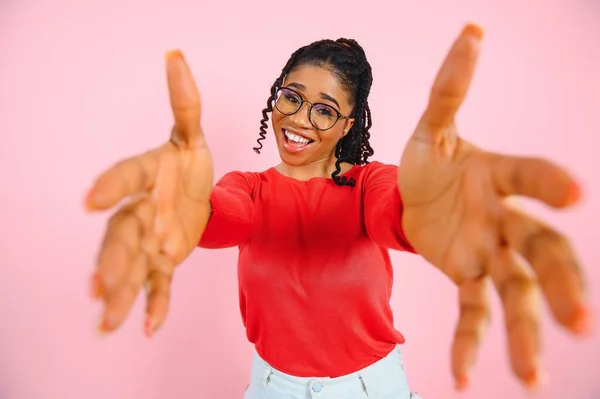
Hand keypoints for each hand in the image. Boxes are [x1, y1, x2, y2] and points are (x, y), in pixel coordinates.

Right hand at [86, 50, 212, 336]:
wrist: (193, 194)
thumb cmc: (185, 165)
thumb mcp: (190, 135)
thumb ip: (185, 101)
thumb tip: (175, 56)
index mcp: (145, 177)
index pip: (126, 179)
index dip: (111, 188)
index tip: (91, 201)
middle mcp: (139, 211)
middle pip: (121, 234)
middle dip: (113, 258)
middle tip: (100, 284)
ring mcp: (149, 239)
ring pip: (132, 265)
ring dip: (122, 291)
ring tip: (109, 320)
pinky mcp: (162, 260)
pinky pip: (157, 283)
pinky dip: (154, 304)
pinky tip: (148, 328)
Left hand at [398, 24, 590, 389]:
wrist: (413, 193)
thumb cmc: (432, 158)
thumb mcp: (433, 125)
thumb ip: (450, 87)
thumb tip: (472, 30)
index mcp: (501, 176)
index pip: (530, 178)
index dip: (548, 183)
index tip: (575, 193)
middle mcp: (506, 219)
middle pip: (543, 250)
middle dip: (561, 280)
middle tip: (580, 320)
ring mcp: (489, 253)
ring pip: (517, 292)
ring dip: (526, 331)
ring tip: (531, 375)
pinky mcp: (467, 276)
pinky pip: (473, 312)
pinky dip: (470, 343)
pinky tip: (463, 378)